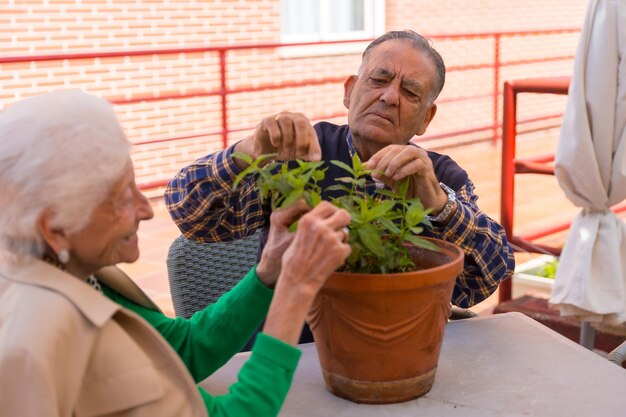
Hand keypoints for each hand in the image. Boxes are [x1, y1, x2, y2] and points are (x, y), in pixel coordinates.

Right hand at [233, 112, 320, 167]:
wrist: (266, 151)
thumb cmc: (286, 149)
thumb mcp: (299, 153)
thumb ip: (309, 154)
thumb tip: (317, 159)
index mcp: (303, 123)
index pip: (311, 131)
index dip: (312, 145)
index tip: (311, 158)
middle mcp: (292, 117)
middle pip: (300, 122)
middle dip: (301, 139)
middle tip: (298, 153)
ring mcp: (279, 117)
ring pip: (285, 121)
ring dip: (287, 138)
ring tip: (285, 149)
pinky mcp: (267, 121)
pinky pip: (271, 122)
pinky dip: (275, 135)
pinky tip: (276, 144)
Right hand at [262, 201, 351, 344]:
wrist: (298, 281)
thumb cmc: (294, 260)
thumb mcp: (297, 235)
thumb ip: (312, 225)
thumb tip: (327, 218)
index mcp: (308, 220)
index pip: (327, 205)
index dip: (331, 211)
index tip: (331, 217)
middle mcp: (322, 227)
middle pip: (344, 214)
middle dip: (343, 220)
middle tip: (339, 227)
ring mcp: (333, 239)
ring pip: (345, 233)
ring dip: (340, 240)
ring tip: (327, 251)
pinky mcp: (340, 251)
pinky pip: (347, 247)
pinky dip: (341, 253)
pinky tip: (330, 259)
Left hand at [363, 144, 447, 213]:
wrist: (424, 201)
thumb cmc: (407, 188)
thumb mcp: (389, 179)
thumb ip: (378, 171)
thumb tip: (361, 166)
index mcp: (404, 152)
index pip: (389, 148)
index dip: (377, 156)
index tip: (368, 166)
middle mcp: (414, 152)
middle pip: (397, 149)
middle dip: (384, 160)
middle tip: (375, 172)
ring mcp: (423, 158)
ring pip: (408, 152)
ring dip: (395, 162)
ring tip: (387, 174)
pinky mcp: (428, 168)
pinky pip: (416, 164)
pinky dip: (404, 170)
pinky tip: (396, 178)